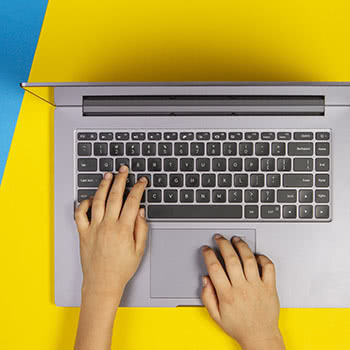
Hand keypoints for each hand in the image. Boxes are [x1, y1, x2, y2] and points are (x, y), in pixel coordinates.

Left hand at [74, 166, 147, 299]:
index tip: (142, 181)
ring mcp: (94, 228)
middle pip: (115, 196)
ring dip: (103, 186)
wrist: (102, 284)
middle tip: (123, 169)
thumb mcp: (139, 250)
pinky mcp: (83, 233)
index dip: (138, 188)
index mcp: (123, 229)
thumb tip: (140, 211)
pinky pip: (80, 214)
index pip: (132, 201)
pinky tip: (89, 198)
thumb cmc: (121, 269)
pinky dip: (83, 204)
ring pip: (98, 200)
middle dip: (121, 179)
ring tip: (108, 176)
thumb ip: (141, 228)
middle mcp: (107, 225)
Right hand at [201, 235, 284, 349]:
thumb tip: (205, 279)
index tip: (206, 249)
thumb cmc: (239, 327)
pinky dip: (262, 258)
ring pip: (248, 259)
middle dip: (223, 244)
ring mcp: (257, 286)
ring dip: (241, 246)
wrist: (260, 337)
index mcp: (227, 295)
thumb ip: (208, 297)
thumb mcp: (216, 316)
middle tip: (219, 238)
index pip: (215, 268)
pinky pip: (268, 267)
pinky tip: (255, 254)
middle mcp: (242, 288)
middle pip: (231, 258)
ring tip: (235, 240)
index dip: (208, 255)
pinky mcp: (270, 287)